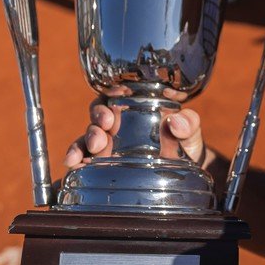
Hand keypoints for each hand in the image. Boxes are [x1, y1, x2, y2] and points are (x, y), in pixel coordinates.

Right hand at [63, 88, 211, 169]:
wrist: (185, 170)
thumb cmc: (185, 142)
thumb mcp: (190, 130)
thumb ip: (189, 123)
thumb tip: (177, 122)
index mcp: (134, 106)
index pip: (114, 95)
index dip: (108, 98)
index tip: (111, 109)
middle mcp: (117, 123)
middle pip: (97, 115)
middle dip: (95, 122)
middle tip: (103, 131)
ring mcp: (109, 144)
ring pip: (86, 137)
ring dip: (81, 143)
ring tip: (81, 154)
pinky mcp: (103, 163)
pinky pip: (84, 158)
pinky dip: (75, 159)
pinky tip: (73, 165)